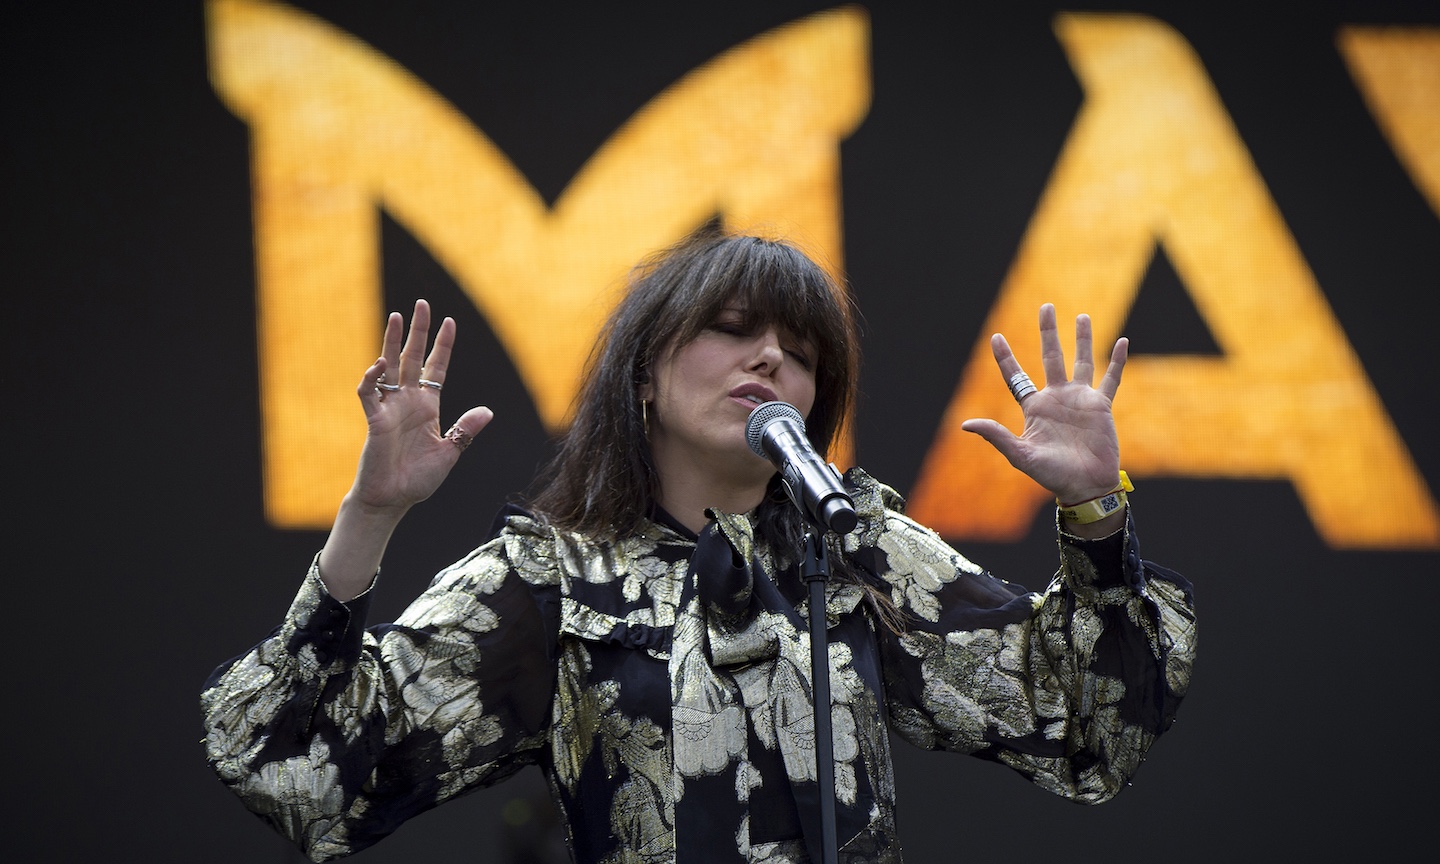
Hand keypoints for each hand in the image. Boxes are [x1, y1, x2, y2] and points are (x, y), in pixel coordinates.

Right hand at [348, 299, 493, 514]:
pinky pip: (370, 393)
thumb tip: (487, 411)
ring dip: (392, 342)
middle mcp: (408, 402)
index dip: (442, 345)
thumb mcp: (450, 452)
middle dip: (418, 332)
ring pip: (390, 368)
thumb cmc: (418, 479)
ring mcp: (390, 408)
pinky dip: (373, 378)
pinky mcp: (375, 420)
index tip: (450, 322)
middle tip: (422, 304)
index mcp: (428, 407)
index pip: (436, 368)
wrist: (393, 499)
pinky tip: (380, 363)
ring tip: (397, 316)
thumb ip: (464, 430)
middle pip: (413, 358)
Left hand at [961, 304, 1126, 504]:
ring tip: (1082, 316)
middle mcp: (1057, 398)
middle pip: (1051, 357)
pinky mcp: (1101, 406)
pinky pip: (1111, 379)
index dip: (1006, 357)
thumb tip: (965, 424)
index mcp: (1036, 407)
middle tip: (1046, 306)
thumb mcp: (1020, 455)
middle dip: (1048, 332)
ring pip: (1082, 361)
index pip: (1017, 376)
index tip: (995, 336)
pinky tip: (1122, 341)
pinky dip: (1117, 361)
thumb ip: (997, 436)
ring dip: (1083, 339)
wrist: (1085, 486)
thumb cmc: (1052, 475)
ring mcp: (1080, 400)